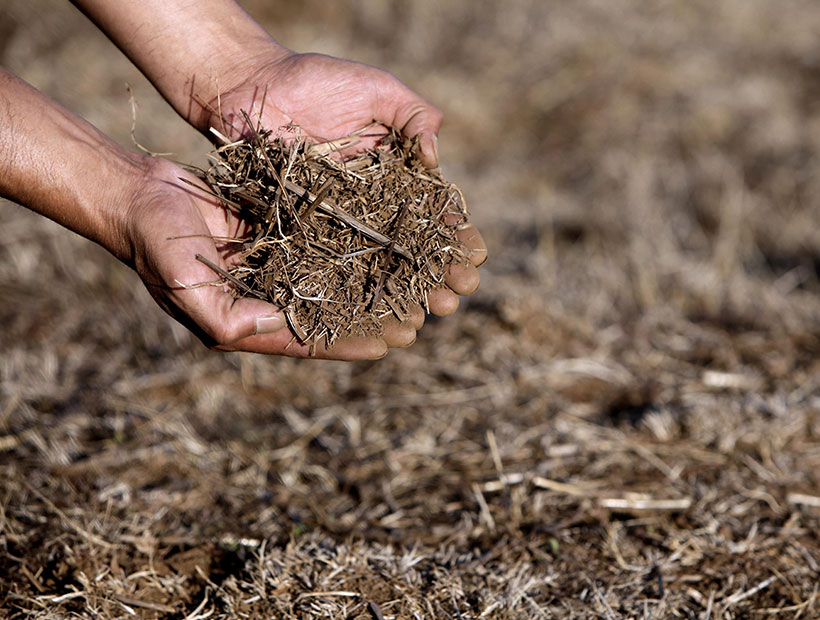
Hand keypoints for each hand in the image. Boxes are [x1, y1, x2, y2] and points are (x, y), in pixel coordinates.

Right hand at [126, 158, 390, 358]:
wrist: (139, 194)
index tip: (392, 343)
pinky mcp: (274, 232)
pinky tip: (381, 241)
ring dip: (366, 282)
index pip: (308, 338)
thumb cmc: (157, 245)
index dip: (350, 343)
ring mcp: (271, 263)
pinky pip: (317, 242)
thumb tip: (282, 323)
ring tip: (410, 283)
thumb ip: (230, 318)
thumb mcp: (187, 290)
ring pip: (328, 278)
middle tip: (416, 317)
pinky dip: (347, 245)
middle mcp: (264, 297)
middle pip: (326, 313)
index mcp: (245, 321)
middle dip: (369, 317)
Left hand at [203, 51, 487, 341]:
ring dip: (404, 289)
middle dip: (437, 272)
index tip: (475, 256)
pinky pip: (331, 263)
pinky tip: (374, 311)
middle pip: (411, 245)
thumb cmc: (317, 82)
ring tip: (429, 313)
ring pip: (377, 262)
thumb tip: (437, 157)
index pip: (434, 210)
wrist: (251, 88)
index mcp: (396, 174)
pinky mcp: (303, 231)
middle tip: (456, 297)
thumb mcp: (377, 89)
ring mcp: (338, 221)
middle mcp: (372, 204)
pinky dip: (353, 287)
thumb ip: (413, 115)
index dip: (455, 235)